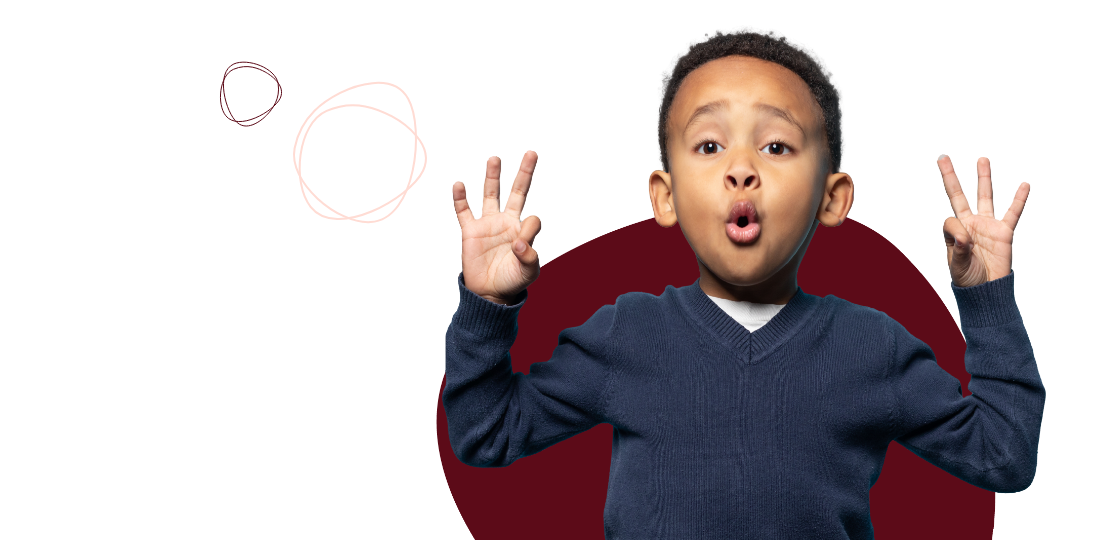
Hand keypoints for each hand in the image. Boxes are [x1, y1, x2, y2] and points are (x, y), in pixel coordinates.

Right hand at [453, 151, 542, 303]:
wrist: (489, 293)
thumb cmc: (513, 280)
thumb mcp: (529, 271)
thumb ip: (529, 255)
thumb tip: (520, 240)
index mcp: (522, 229)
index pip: (531, 217)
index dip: (530, 227)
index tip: (521, 245)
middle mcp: (506, 221)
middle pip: (516, 192)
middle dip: (523, 173)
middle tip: (531, 153)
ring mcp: (488, 224)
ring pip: (491, 194)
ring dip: (493, 177)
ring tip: (494, 159)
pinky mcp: (470, 232)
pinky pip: (464, 212)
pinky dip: (460, 199)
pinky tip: (459, 185)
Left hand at [937, 154, 1028, 287]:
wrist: (987, 290)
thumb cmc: (968, 279)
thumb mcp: (958, 266)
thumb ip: (959, 249)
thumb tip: (964, 234)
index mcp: (955, 232)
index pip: (950, 219)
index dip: (955, 229)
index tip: (964, 242)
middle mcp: (970, 224)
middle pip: (959, 195)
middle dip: (951, 177)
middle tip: (943, 157)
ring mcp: (987, 226)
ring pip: (985, 197)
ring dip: (984, 178)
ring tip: (982, 159)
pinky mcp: (1004, 232)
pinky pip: (1013, 213)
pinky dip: (1018, 200)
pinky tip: (1024, 185)